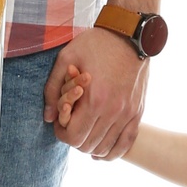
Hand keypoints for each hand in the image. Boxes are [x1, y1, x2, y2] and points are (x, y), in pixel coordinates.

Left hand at [43, 26, 147, 158]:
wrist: (129, 35)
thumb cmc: (96, 44)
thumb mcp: (66, 58)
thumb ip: (53, 90)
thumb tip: (48, 118)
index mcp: (94, 100)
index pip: (73, 137)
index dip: (61, 134)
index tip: (60, 122)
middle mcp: (113, 111)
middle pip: (87, 145)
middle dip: (74, 139)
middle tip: (71, 126)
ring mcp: (128, 114)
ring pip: (106, 148)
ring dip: (91, 146)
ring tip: (85, 133)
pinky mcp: (137, 112)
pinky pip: (126, 144)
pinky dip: (113, 151)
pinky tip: (102, 150)